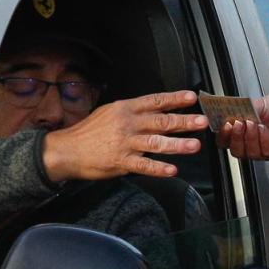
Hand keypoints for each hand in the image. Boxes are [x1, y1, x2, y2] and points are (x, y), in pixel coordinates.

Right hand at [43, 90, 207, 180]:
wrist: (65, 150)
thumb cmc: (88, 132)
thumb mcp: (109, 112)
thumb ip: (132, 111)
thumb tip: (155, 108)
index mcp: (125, 109)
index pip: (155, 101)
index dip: (175, 99)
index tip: (192, 97)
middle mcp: (127, 124)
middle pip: (160, 121)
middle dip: (184, 121)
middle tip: (202, 122)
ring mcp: (125, 143)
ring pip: (155, 143)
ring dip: (177, 145)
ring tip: (194, 146)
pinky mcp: (120, 162)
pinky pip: (143, 166)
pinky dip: (158, 168)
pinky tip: (172, 170)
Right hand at [216, 93, 268, 159]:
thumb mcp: (256, 104)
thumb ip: (241, 109)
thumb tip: (226, 111)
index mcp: (242, 134)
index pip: (225, 141)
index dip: (222, 135)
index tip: (224, 123)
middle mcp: (251, 145)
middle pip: (236, 151)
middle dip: (235, 138)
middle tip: (237, 123)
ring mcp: (264, 150)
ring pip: (250, 154)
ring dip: (249, 138)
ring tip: (252, 122)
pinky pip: (266, 152)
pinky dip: (262, 140)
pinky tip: (263, 128)